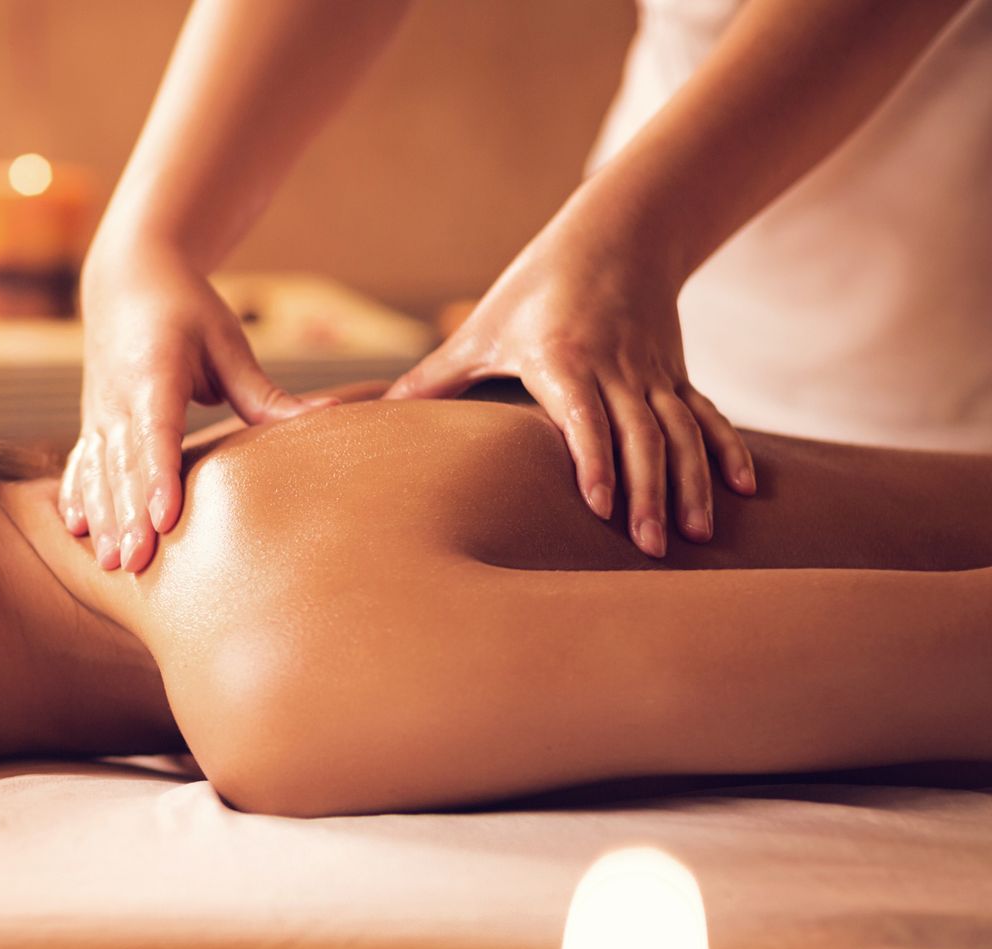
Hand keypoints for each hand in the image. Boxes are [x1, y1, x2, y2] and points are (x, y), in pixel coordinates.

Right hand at [65, 244, 335, 572]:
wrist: (126, 281)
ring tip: (113, 563)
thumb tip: (331, 416)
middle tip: (138, 563)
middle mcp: (118, 396)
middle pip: (123, 465)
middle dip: (128, 517)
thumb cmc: (187, 309)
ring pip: (97, 472)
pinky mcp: (92, 422)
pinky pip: (79, 464)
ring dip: (104, 519)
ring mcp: (99, 411)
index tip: (164, 519)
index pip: (156, 432)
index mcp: (154, 371)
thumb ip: (264, 392)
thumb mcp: (227, 342)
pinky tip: (76, 529)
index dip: (159, 477)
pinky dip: (76, 496)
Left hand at [385, 220, 756, 556]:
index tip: (600, 508)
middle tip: (648, 549)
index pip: (584, 416)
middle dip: (648, 493)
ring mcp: (653, 372)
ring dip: (692, 483)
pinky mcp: (676, 374)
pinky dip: (727, 451)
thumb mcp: (478, 329)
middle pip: (638, 436)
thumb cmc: (533, 287)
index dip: (595, 461)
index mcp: (563, 357)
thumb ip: (433, 379)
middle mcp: (616, 366)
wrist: (615, 232)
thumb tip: (368, 418)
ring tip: (699, 536)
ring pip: (680, 433)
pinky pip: (706, 416)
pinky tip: (747, 491)